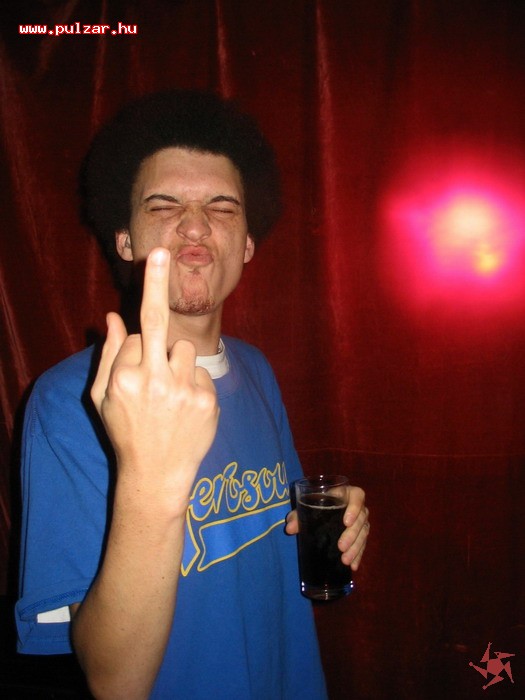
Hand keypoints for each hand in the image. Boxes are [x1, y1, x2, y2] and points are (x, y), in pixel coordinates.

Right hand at [91, 247, 218, 502]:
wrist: (156, 474)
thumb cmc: (124, 433)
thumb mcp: (102, 398)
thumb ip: (108, 355)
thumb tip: (112, 317)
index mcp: (124, 377)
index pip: (135, 334)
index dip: (137, 345)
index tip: (142, 318)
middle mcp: (154, 380)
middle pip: (158, 321)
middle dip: (155, 282)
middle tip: (160, 251)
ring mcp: (184, 389)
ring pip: (185, 348)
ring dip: (177, 360)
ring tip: (170, 392)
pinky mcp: (208, 399)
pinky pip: (202, 370)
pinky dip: (194, 381)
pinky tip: (185, 406)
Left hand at [285, 485, 368, 570]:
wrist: (321, 510)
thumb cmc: (316, 504)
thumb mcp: (307, 506)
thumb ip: (297, 515)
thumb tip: (289, 528)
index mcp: (346, 494)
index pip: (357, 496)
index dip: (354, 508)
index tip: (346, 522)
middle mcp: (358, 507)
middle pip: (361, 518)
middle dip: (352, 535)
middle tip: (341, 547)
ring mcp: (361, 521)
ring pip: (363, 533)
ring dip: (355, 548)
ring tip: (345, 560)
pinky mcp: (361, 534)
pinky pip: (363, 544)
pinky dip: (358, 555)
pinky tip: (353, 566)